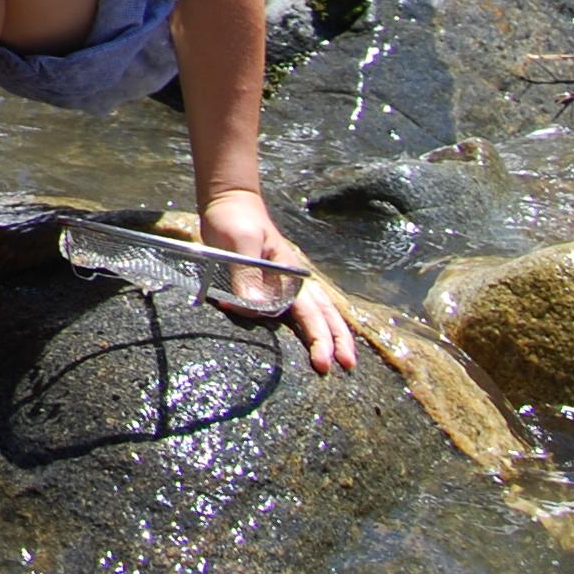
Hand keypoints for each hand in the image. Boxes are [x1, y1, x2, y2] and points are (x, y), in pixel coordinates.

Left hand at [203, 189, 357, 375]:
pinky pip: (290, 311)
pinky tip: (311, 342)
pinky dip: (306, 327)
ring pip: (314, 314)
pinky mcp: (268, 288)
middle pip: (322, 315)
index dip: (319, 337)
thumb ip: (248, 275)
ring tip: (340, 361)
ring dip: (327, 336)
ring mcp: (284, 286)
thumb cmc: (237, 221)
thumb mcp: (241, 243)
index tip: (325, 362)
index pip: (312, 311)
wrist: (228, 205)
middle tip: (346, 368)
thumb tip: (255, 308)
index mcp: (292, 274)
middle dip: (336, 341)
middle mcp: (293, 282)